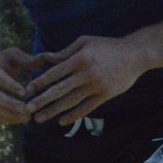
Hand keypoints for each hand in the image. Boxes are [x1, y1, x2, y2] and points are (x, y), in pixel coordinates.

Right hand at [0, 48, 43, 124]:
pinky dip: (7, 120)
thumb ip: (27, 58)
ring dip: (10, 115)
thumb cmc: (4, 61)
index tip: (26, 93)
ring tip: (28, 117)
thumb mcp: (13, 55)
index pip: (0, 79)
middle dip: (11, 104)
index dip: (12, 86)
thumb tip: (44, 57)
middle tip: (27, 109)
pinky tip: (21, 120)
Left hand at [24, 36, 144, 125]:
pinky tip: (62, 121)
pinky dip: (74, 115)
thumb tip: (47, 59)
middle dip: (42, 101)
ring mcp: (97, 85)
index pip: (56, 72)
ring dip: (53, 111)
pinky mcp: (106, 94)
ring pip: (71, 101)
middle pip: (60, 90)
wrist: (135, 55)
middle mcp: (87, 73)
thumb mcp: (86, 42)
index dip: (40, 82)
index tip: (28, 91)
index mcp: (81, 58)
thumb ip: (66, 52)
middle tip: (27, 110)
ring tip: (39, 119)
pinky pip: (87, 107)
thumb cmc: (108, 46)